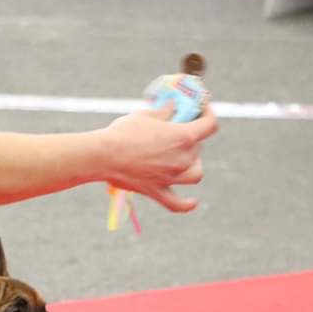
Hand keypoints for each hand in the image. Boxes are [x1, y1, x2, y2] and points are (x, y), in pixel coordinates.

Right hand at [102, 102, 218, 212]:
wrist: (102, 156)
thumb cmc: (123, 132)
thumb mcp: (146, 114)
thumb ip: (164, 111)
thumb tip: (172, 106)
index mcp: (183, 137)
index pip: (210, 125)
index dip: (209, 113)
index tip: (202, 108)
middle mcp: (182, 159)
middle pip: (199, 148)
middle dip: (191, 137)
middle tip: (176, 130)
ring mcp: (171, 178)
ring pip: (195, 174)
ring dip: (193, 165)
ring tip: (182, 158)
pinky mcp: (157, 191)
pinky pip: (177, 203)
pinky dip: (186, 204)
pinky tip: (192, 202)